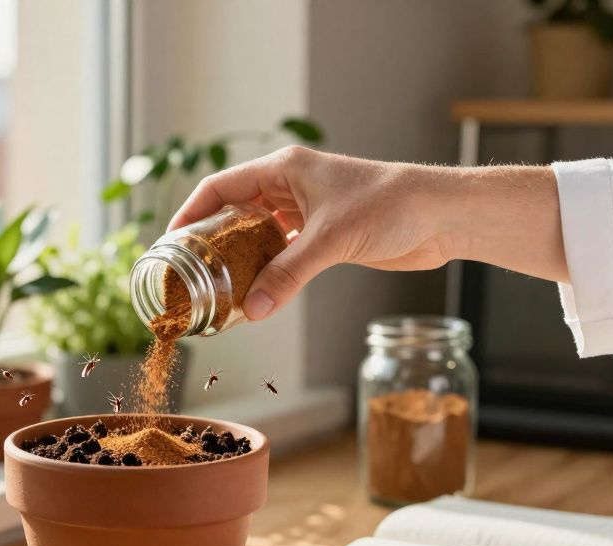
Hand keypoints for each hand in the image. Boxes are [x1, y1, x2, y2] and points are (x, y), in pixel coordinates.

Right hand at [169, 146, 564, 320]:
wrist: (441, 216)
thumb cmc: (391, 206)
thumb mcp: (330, 240)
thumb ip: (288, 275)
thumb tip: (252, 310)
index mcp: (284, 168)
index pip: (220, 187)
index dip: (191, 213)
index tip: (171, 243)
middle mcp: (290, 186)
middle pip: (234, 211)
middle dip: (212, 241)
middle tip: (189, 273)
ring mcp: (307, 211)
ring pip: (259, 235)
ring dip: (240, 260)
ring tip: (217, 289)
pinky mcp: (325, 235)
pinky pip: (283, 253)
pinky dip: (268, 272)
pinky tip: (256, 294)